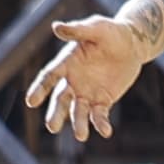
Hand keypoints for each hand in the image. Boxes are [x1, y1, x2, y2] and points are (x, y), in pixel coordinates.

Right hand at [27, 13, 157, 139]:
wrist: (132, 44)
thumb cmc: (111, 32)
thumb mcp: (96, 28)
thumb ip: (77, 30)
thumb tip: (56, 27)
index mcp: (66, 63)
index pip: (49, 77)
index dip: (39, 89)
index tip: (31, 101)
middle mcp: (72, 81)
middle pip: (60, 100)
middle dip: (56, 113)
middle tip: (52, 127)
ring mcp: (87, 93)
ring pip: (78, 112)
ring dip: (79, 123)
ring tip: (81, 136)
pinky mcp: (103, 101)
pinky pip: (99, 115)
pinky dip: (101, 124)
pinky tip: (106, 132)